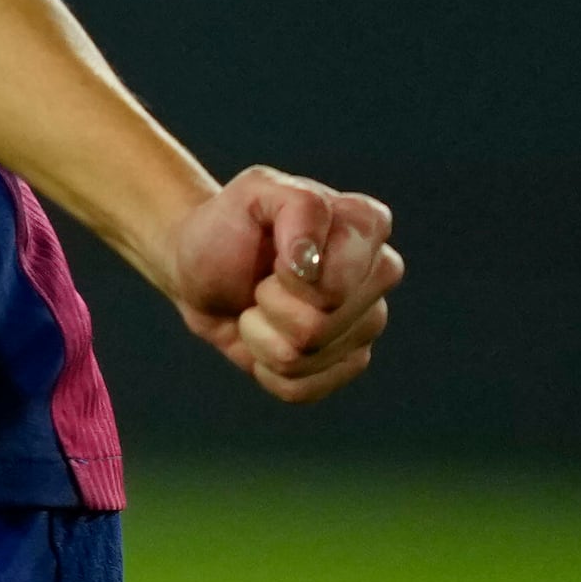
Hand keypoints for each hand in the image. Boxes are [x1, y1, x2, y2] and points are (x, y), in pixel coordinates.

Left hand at [161, 165, 399, 403]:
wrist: (201, 268)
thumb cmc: (230, 226)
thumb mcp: (254, 193)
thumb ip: (297, 206)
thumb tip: (313, 263)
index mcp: (366, 226)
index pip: (337, 281)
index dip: (289, 272)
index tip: (274, 252)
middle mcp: (379, 276)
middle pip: (322, 323)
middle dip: (273, 303)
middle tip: (263, 279)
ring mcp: (366, 325)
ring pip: (306, 357)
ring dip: (262, 333)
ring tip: (260, 304)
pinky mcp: (345, 365)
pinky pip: (301, 388)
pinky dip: (264, 366)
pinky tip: (264, 338)